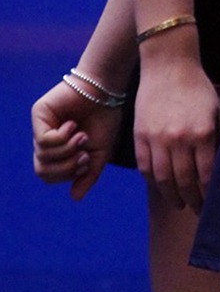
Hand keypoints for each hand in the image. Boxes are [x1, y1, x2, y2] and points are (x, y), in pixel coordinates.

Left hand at [31, 79, 123, 199]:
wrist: (108, 93)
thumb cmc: (106, 120)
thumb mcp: (100, 154)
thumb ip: (88, 175)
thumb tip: (74, 198)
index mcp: (58, 151)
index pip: (50, 176)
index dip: (68, 174)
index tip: (87, 160)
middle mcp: (46, 140)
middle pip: (42, 171)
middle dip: (66, 166)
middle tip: (83, 152)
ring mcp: (40, 127)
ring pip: (43, 156)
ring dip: (67, 149)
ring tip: (81, 135)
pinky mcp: (39, 115)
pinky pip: (43, 140)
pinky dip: (61, 138)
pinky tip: (72, 126)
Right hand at [132, 44, 219, 211]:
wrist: (168, 66)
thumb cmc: (198, 88)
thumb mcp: (217, 111)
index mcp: (202, 133)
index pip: (206, 174)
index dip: (209, 193)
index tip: (213, 204)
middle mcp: (179, 139)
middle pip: (184, 181)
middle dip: (193, 200)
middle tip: (198, 211)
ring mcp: (156, 138)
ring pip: (162, 178)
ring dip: (171, 195)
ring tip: (180, 204)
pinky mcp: (140, 135)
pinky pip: (145, 166)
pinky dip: (152, 181)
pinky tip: (161, 187)